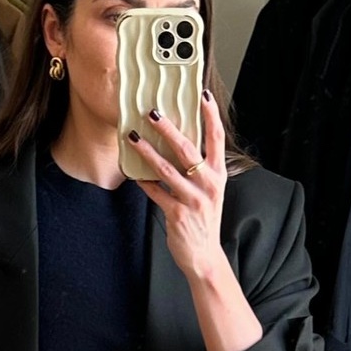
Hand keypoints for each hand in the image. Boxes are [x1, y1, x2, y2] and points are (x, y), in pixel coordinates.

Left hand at [127, 91, 226, 283]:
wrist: (204, 256)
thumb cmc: (203, 220)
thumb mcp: (209, 192)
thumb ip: (199, 170)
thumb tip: (178, 143)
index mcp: (218, 175)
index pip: (217, 138)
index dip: (210, 115)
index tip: (203, 94)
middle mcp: (208, 184)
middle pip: (187, 148)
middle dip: (167, 128)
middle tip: (151, 112)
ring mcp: (193, 200)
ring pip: (166, 169)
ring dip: (147, 151)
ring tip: (133, 137)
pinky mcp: (177, 214)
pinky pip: (156, 193)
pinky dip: (144, 183)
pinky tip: (134, 173)